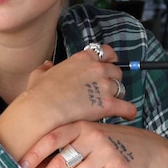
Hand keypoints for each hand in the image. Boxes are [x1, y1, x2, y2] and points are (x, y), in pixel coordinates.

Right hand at [0, 44, 136, 159]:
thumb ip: (46, 68)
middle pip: (116, 72)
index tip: (108, 66)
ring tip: (109, 104)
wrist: (43, 108)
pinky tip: (127, 115)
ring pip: (121, 89)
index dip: (109, 60)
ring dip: (117, 96)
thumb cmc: (40, 92)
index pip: (107, 52)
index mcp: (83, 58)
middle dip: (112, 80)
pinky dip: (128, 111)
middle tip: (104, 90)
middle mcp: (98, 69)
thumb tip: (47, 65)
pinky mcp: (108, 104)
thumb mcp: (39, 74)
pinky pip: (128, 107)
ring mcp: (104, 86)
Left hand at [21, 120, 167, 167]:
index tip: (21, 166)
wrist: (147, 146)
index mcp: (82, 124)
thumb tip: (37, 160)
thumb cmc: (110, 140)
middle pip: (60, 163)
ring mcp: (106, 152)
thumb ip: (69, 139)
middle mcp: (93, 136)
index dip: (35, 153)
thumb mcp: (91, 130)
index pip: (52, 138)